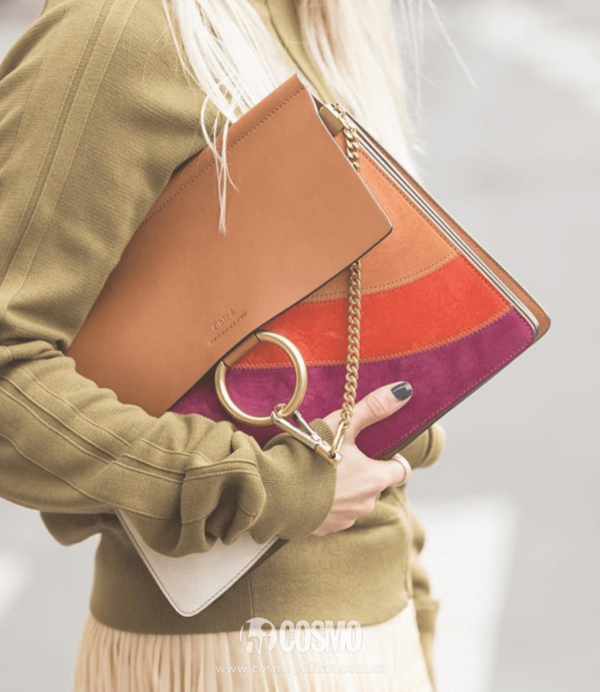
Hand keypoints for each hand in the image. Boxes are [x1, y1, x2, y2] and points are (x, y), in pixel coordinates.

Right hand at [312, 381, 413, 535]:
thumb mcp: (341, 426)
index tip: (374, 449)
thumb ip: (373, 408)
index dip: (392, 458)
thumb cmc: (308, 457)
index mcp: (375, 479)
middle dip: (363, 470)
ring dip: (346, 487)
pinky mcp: (325, 529)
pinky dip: (328, 502)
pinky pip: (335, 513)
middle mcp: (366, 503)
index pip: (401, 470)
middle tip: (339, 454)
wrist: (274, 491)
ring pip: (355, 499)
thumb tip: (403, 391)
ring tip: (321, 472)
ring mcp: (346, 519)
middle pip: (376, 484)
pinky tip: (310, 489)